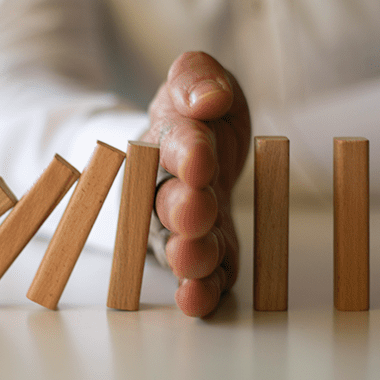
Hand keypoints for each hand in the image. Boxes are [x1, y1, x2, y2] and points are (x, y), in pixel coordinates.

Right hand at [144, 51, 250, 316]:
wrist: (193, 147)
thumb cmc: (197, 114)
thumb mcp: (198, 79)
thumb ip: (197, 78)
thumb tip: (210, 96)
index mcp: (169, 138)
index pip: (177, 141)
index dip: (188, 150)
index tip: (201, 158)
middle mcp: (169, 186)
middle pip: (170, 200)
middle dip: (182, 208)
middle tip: (195, 213)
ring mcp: (185, 225)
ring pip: (180, 242)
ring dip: (187, 254)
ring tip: (191, 262)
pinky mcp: (208, 252)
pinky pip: (205, 274)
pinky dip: (201, 289)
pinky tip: (198, 301)